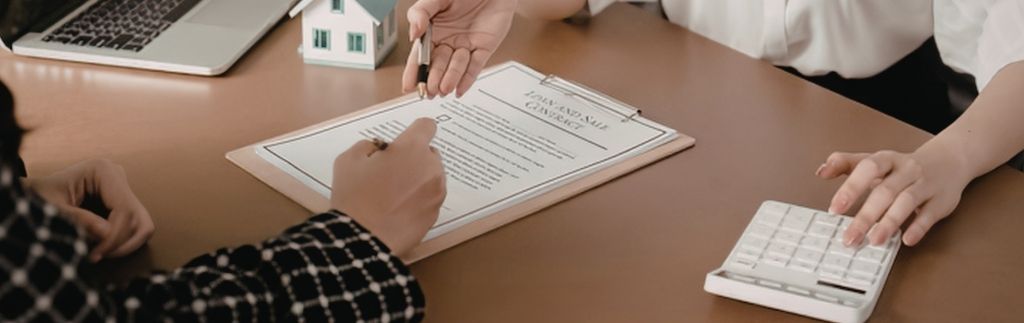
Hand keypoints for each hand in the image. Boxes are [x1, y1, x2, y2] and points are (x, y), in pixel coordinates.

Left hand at [26, 159, 153, 261]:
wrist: (32, 195)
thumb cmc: (37, 197)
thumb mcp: (51, 209)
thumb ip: (77, 220)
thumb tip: (107, 234)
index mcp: (103, 171)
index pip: (124, 209)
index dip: (114, 237)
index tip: (94, 254)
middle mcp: (119, 177)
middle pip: (139, 219)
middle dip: (122, 243)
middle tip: (98, 256)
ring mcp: (123, 190)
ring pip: (142, 226)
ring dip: (126, 245)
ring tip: (99, 254)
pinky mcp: (122, 203)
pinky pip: (136, 228)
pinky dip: (123, 243)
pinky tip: (101, 248)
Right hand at [331, 118, 446, 255]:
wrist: (362, 239)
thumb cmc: (353, 196)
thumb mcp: (348, 160)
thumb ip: (368, 146)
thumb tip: (380, 149)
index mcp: (412, 148)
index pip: (427, 126)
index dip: (416, 131)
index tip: (405, 142)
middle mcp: (431, 167)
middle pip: (429, 153)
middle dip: (414, 158)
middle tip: (391, 173)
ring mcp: (437, 192)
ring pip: (432, 177)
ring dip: (419, 179)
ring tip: (394, 194)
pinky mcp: (436, 214)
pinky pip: (430, 199)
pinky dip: (420, 200)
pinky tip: (399, 210)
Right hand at [402, 0, 516, 97]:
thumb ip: (420, 13)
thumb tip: (413, 33)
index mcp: (433, 30)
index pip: (420, 55)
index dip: (414, 71)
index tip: (408, 85)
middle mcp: (449, 40)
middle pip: (438, 65)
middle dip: (432, 79)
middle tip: (428, 91)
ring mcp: (466, 45)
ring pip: (456, 67)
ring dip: (449, 79)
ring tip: (443, 89)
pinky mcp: (484, 47)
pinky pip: (475, 66)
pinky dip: (468, 79)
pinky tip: (460, 89)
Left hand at [817, 147, 970, 246]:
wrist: (948, 160)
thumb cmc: (902, 167)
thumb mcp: (875, 161)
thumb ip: (846, 164)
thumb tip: (820, 171)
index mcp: (887, 160)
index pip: (867, 168)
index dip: (851, 188)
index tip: (834, 208)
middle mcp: (906, 171)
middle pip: (885, 191)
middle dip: (866, 215)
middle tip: (850, 237)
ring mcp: (925, 185)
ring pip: (907, 202)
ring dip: (889, 222)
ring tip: (874, 240)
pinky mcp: (941, 201)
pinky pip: (930, 214)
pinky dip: (918, 227)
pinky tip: (907, 240)